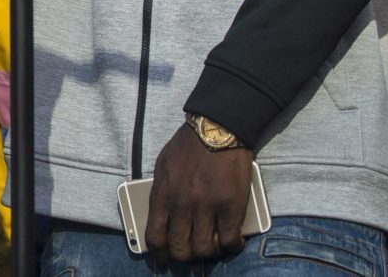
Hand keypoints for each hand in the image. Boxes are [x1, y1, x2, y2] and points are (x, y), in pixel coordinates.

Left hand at [145, 123, 253, 261]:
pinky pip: (230, 240)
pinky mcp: (231, 206)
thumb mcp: (163, 166)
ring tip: (212, 248)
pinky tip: (232, 243)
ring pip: (204, 249)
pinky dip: (231, 247)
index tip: (163, 259)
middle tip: (190, 255)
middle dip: (184, 257)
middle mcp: (182, 204)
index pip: (155, 236)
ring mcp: (207, 207)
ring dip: (208, 254)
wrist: (216, 129)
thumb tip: (160, 216)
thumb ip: (162, 192)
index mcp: (162, 194)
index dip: (159, 254)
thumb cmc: (188, 145)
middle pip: (180, 249)